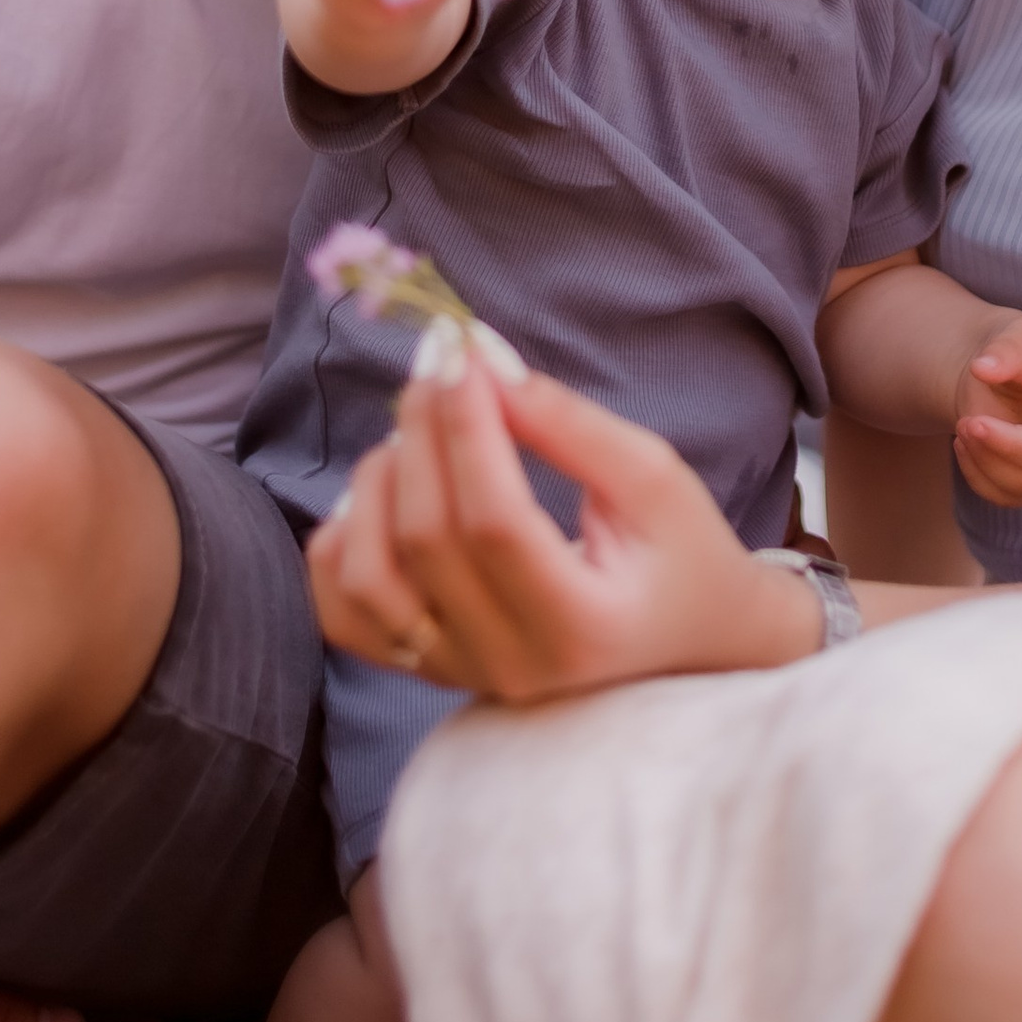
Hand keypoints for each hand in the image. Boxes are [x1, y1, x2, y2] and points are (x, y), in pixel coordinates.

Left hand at [309, 352, 819, 701]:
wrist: (684, 639)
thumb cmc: (679, 550)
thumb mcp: (653, 478)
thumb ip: (568, 424)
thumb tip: (482, 362)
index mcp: (583, 627)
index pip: (496, 521)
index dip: (467, 426)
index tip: (462, 347)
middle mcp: (513, 666)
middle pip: (427, 540)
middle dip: (422, 431)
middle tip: (440, 362)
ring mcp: (459, 674)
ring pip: (368, 580)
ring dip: (374, 484)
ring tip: (417, 432)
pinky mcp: (425, 668)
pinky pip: (343, 613)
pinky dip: (338, 543)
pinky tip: (379, 492)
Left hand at [953, 314, 1021, 507]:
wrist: (996, 370)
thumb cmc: (1020, 348)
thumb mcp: (1020, 333)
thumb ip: (1008, 348)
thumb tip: (984, 369)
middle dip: (1009, 447)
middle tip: (969, 422)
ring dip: (987, 461)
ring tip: (963, 425)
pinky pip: (1003, 495)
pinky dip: (976, 474)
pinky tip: (963, 443)